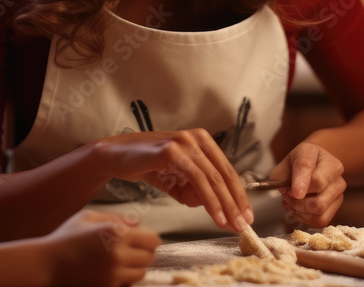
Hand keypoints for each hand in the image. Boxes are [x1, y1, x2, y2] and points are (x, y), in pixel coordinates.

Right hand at [42, 210, 160, 286]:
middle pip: (149, 258)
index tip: (142, 240)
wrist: (47, 263)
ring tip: (120, 261)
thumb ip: (116, 218)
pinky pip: (126, 284)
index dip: (149, 240)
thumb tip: (137, 223)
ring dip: (134, 267)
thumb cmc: (66, 237)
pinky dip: (123, 278)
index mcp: (116, 233)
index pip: (153, 240)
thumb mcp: (89, 218)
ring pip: (140, 273)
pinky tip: (111, 271)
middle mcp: (118, 254)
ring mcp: (113, 273)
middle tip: (131, 251)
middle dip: (143, 253)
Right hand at [95, 129, 253, 231]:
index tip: (247, 215)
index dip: (239, 194)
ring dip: (225, 205)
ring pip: (213, 178)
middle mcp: (197, 138)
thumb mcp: (178, 180)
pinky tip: (215, 215)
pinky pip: (197, 179)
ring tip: (231, 224)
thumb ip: (196, 192)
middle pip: (224, 174)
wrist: (116, 156)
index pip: (227, 170)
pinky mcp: (173, 150)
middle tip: (244, 225)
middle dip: (236, 202)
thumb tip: (215, 207)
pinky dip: (209, 200)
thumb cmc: (148, 167)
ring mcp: (185, 142)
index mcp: (203, 141)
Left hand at [269, 141, 345, 227]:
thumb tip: (284, 190)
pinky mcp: (336, 204)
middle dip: (297, 202)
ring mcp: (339, 190)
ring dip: (300, 211)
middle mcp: (336, 173)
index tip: (292, 192)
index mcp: (323, 158)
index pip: (316, 177)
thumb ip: (282, 175)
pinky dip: (305, 218)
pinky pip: (321, 220)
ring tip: (289, 201)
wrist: (312, 163)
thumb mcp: (286, 162)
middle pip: (319, 198)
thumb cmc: (298, 163)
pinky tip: (296, 209)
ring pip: (320, 211)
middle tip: (285, 195)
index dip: (302, 185)